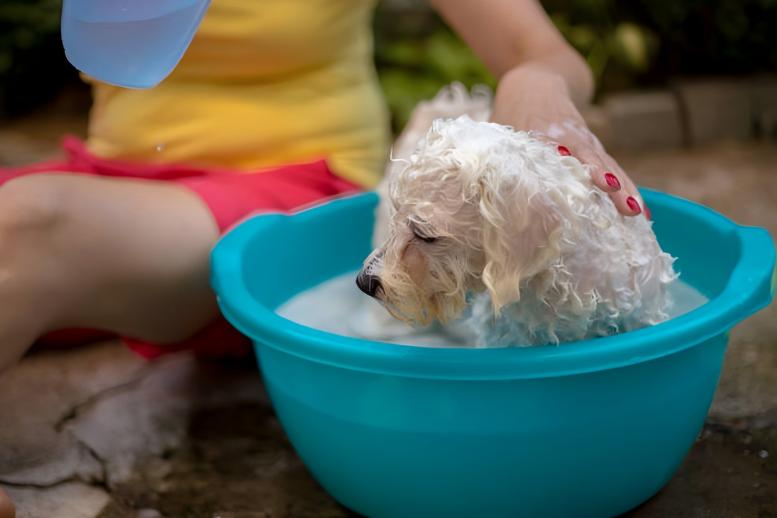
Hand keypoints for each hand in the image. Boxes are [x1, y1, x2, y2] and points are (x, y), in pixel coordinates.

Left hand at [490, 66, 647, 217]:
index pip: (554, 149)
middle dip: (604, 182)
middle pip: (589, 160)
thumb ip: (492, 155)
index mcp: (540, 130)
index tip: (570, 173)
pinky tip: (641, 213)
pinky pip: (613, 170)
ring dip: (621, 190)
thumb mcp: (499, 128)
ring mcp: (584, 141)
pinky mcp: (593, 147)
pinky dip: (627, 189)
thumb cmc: (512, 113)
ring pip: (607, 166)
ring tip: (635, 213)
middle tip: (620, 206)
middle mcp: (567, 136)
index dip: (563, 161)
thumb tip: (474, 185)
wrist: (536, 80)